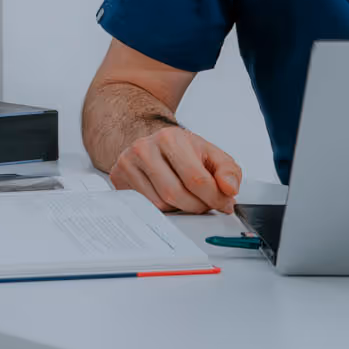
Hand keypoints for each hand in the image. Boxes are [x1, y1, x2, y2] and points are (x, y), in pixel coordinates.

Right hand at [109, 123, 241, 214]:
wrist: (151, 142)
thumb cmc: (182, 150)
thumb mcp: (210, 154)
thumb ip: (228, 171)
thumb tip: (229, 190)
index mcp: (170, 138)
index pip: (196, 178)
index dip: (215, 197)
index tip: (224, 203)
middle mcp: (144, 148)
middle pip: (176, 194)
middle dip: (197, 206)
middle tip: (207, 204)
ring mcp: (127, 163)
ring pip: (160, 205)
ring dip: (180, 209)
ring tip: (188, 198)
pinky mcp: (118, 178)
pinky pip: (145, 207)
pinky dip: (163, 209)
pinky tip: (170, 198)